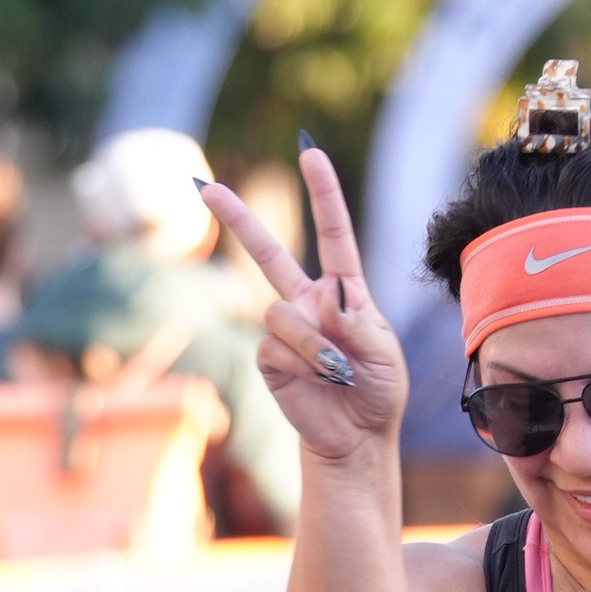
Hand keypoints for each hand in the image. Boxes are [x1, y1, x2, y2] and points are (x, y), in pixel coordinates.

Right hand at [204, 150, 404, 465]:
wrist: (356, 437)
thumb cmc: (377, 391)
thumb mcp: (384, 355)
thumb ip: (358, 323)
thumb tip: (324, 295)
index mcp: (343, 291)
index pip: (333, 236)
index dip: (323, 195)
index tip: (311, 154)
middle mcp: (308, 302)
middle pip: (268, 253)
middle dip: (237, 219)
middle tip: (206, 187)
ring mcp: (285, 328)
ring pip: (280, 312)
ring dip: (313, 343)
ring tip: (337, 372)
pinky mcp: (268, 357)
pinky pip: (275, 346)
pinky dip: (303, 363)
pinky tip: (319, 382)